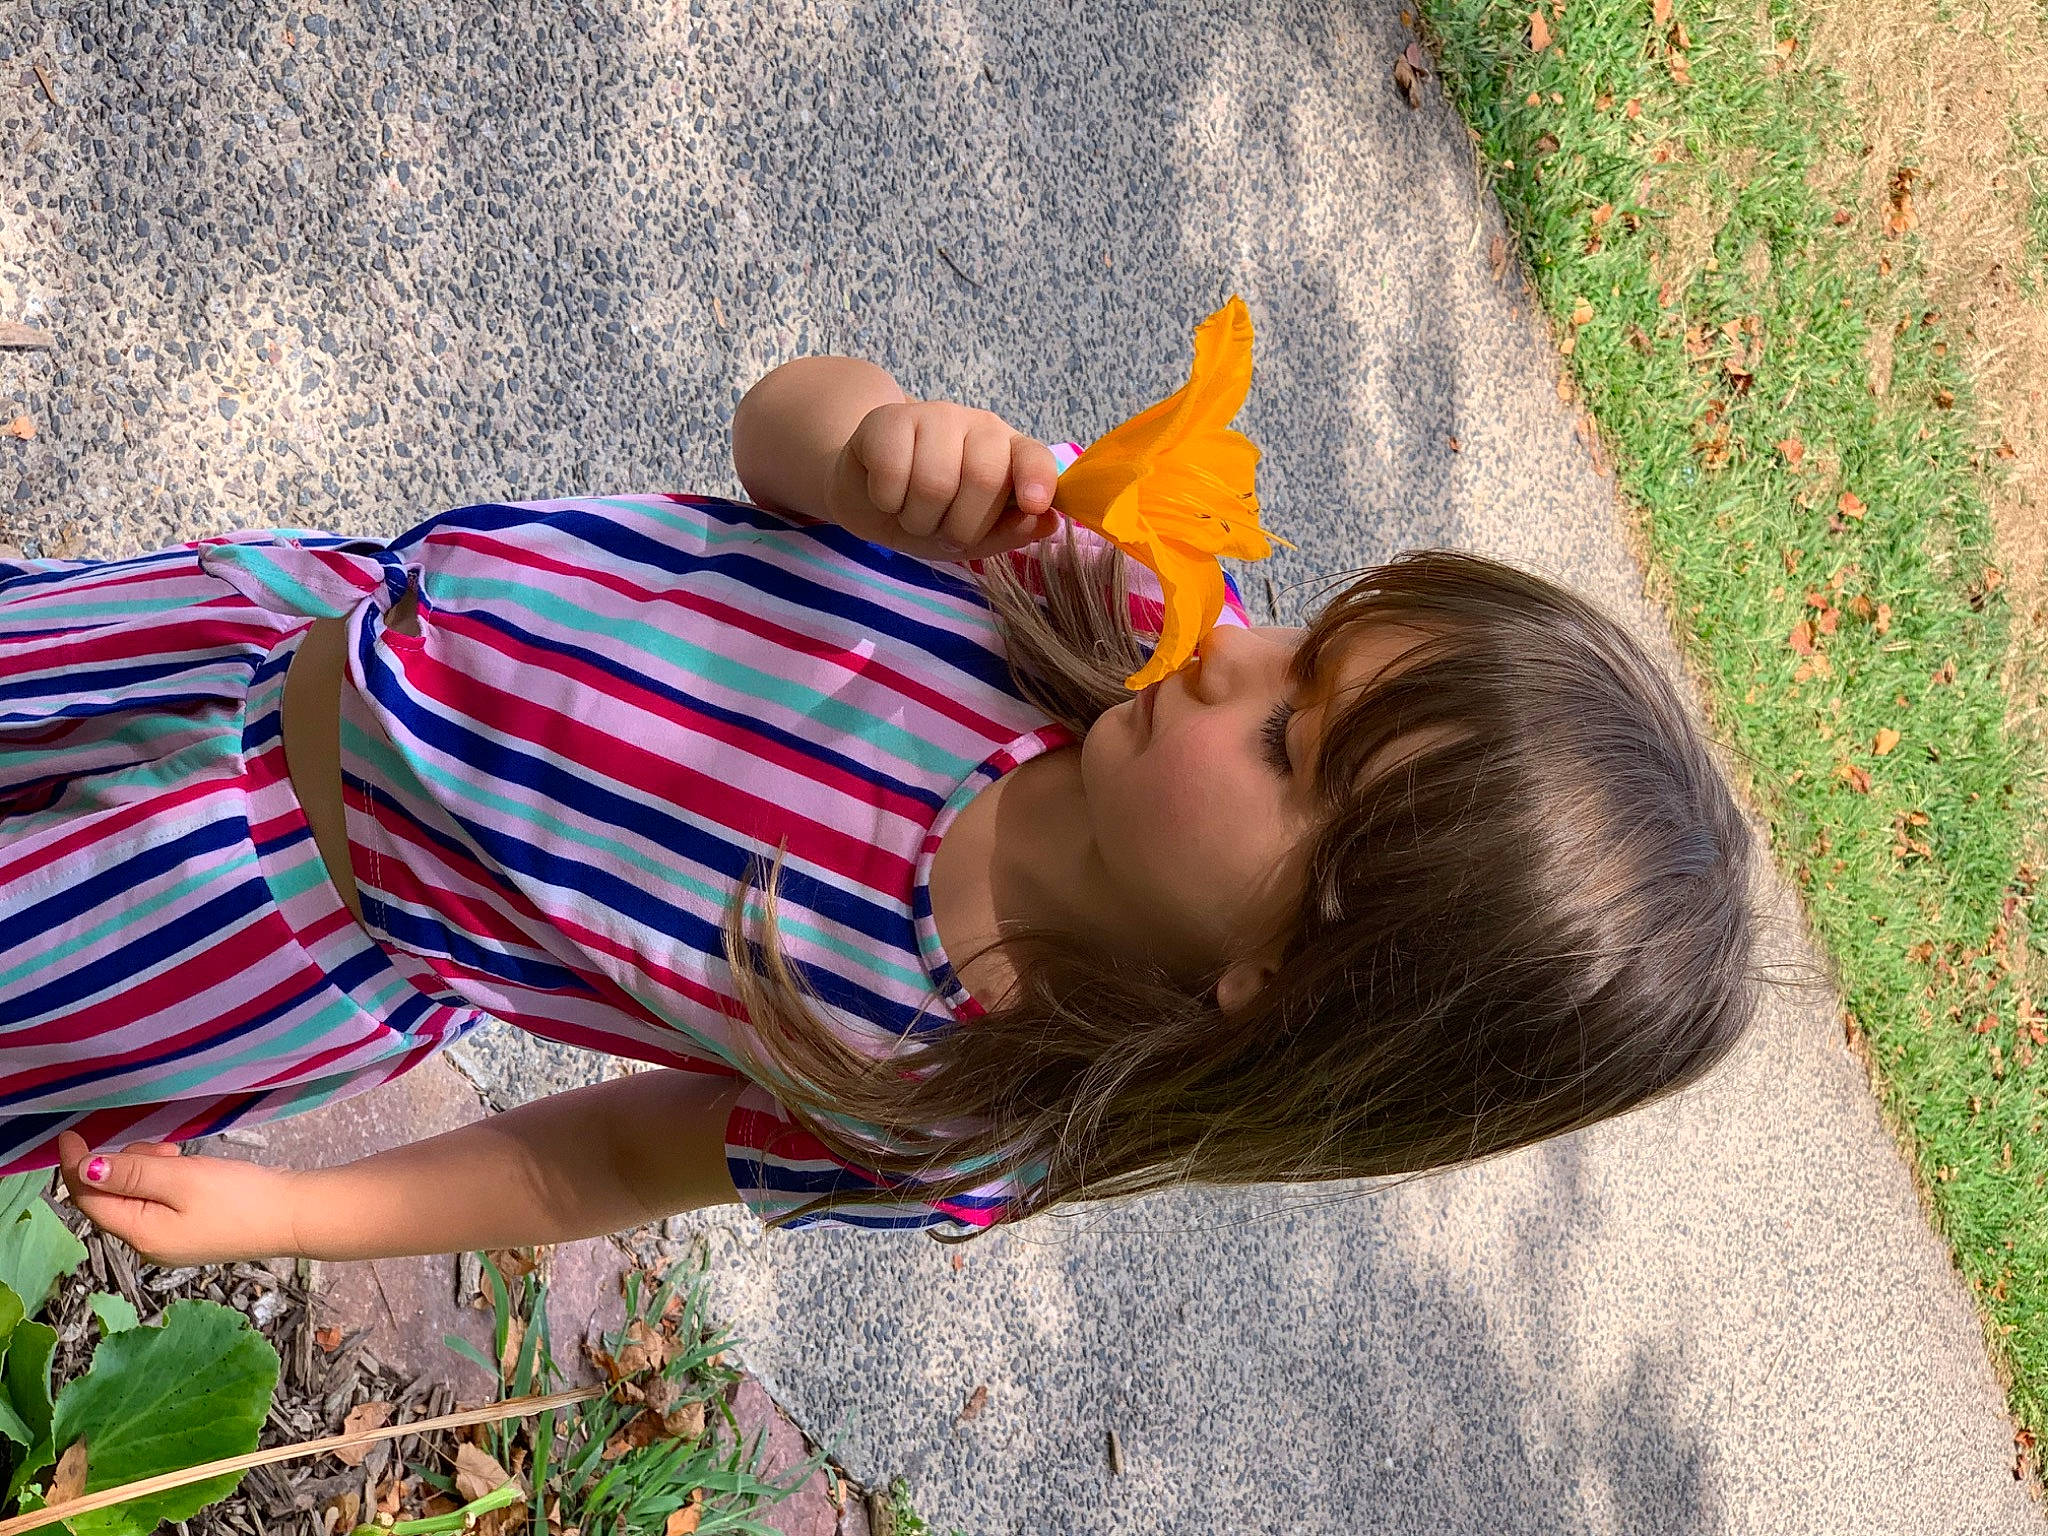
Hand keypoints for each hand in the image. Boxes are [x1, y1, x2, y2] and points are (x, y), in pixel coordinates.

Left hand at [54, 1129, 303, 1266]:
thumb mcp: (182, 1178)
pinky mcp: (189, 1233)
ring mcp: (169, 1241)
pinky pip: (156, 1204)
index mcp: (141, 1234)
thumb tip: (82, 1170)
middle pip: (111, 1200)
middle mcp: (148, 1244)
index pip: (90, 1199)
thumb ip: (131, 1174)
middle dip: (122, 1167)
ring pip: (135, 1199)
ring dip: (144, 1172)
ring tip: (178, 1157)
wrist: (293, 1217)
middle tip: (161, 1148)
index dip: (76, 1166)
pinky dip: (161, 1183)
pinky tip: (186, 1171)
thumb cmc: (240, 1197)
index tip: (72, 1134)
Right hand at [828, 401, 1062, 561]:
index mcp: (1008, 452)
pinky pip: (893, 472)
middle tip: (942, 531)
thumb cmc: (931, 516)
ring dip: (919, 519)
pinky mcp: (888, 419)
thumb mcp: (973, 538)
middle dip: (960, 526)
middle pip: (984, 477)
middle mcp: (977, 427)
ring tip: (912, 514)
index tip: (1034, 504)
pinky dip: (887, 500)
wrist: (868, 499)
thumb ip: (1010, 531)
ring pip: (935, 482)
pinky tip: (886, 494)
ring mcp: (934, 416)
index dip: (1037, 479)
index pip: (1033, 456)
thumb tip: (1048, 522)